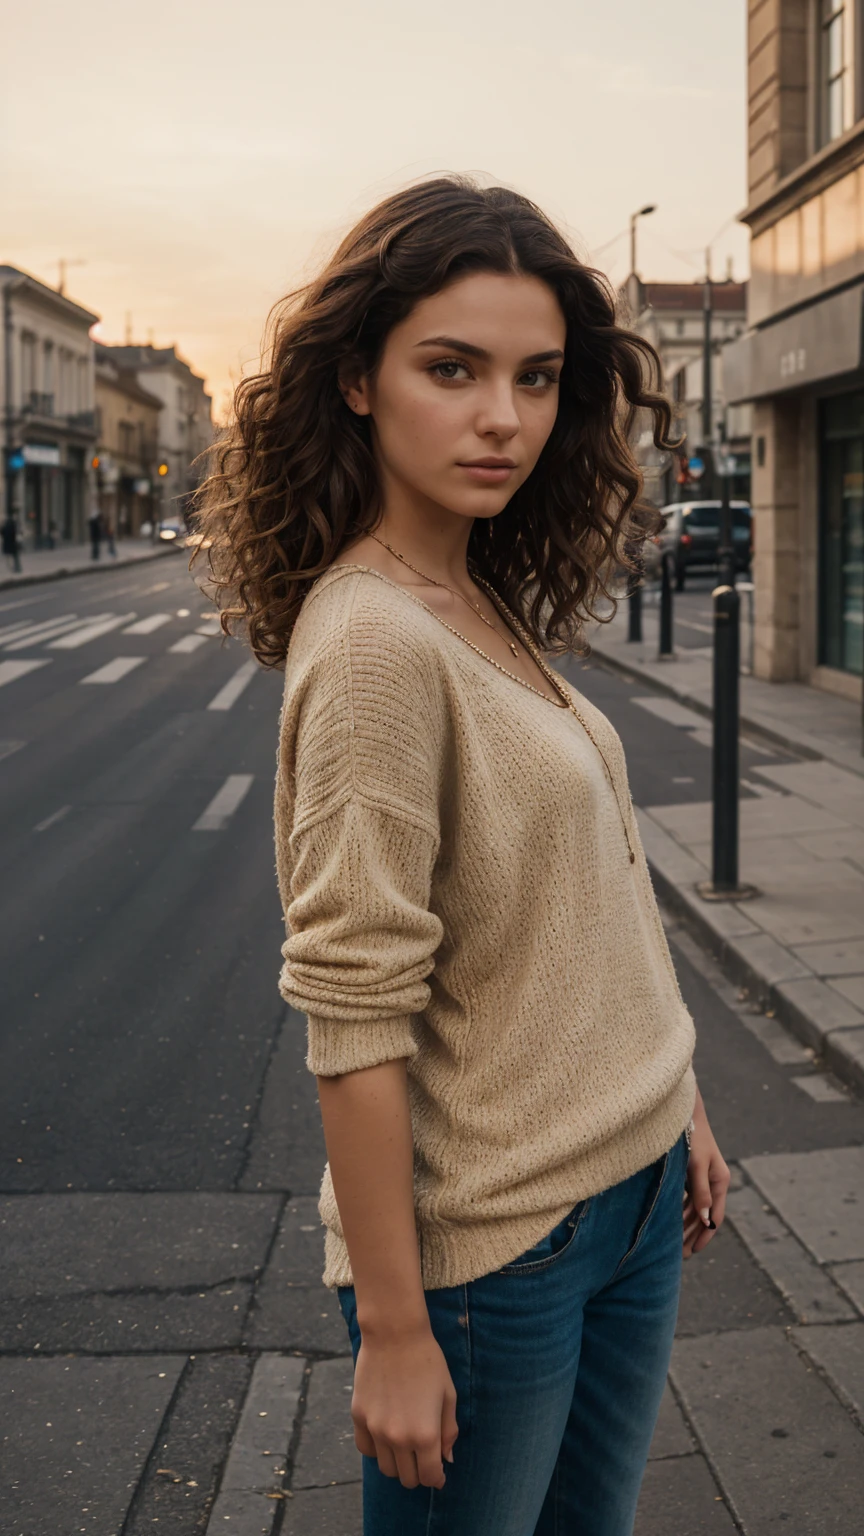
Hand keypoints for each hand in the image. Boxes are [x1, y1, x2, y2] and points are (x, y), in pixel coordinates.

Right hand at [350, 1320, 458, 1488]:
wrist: (394, 1334)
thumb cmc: (428, 1361)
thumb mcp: (448, 1395)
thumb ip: (449, 1430)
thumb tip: (446, 1458)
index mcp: (425, 1435)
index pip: (429, 1476)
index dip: (437, 1477)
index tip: (438, 1472)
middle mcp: (398, 1438)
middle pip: (407, 1478)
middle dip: (418, 1472)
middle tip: (423, 1456)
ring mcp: (375, 1429)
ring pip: (386, 1468)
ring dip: (398, 1464)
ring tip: (405, 1446)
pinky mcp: (358, 1417)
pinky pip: (365, 1449)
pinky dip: (376, 1450)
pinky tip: (385, 1436)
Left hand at [683, 1085, 729, 1258]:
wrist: (682, 1112)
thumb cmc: (691, 1136)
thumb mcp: (697, 1165)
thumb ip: (701, 1192)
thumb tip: (706, 1221)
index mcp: (720, 1181)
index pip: (715, 1216)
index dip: (704, 1235)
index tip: (692, 1252)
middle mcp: (714, 1181)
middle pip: (705, 1216)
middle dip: (693, 1235)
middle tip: (680, 1256)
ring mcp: (702, 1177)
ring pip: (695, 1209)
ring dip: (686, 1226)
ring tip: (674, 1245)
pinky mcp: (690, 1172)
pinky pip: (687, 1198)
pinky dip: (681, 1212)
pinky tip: (670, 1223)